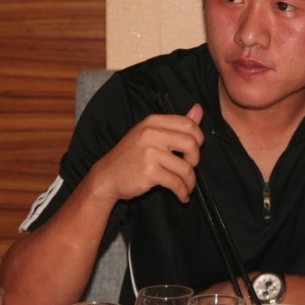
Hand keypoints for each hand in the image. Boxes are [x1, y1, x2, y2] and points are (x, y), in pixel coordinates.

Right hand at [88, 104, 204, 203]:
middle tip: (190, 168)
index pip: (188, 124)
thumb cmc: (131, 156)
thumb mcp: (150, 133)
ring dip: (190, 181)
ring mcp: (149, 152)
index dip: (198, 138)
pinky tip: (182, 195)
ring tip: (187, 186)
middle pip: (191, 143)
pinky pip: (175, 183)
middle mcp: (151, 134)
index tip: (195, 150)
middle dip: (196, 159)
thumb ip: (176, 124)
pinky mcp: (149, 172)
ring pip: (185, 167)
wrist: (106, 177)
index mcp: (153, 121)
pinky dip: (182, 192)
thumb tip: (199, 110)